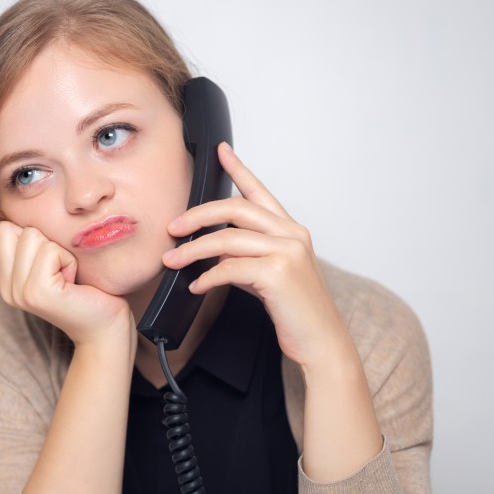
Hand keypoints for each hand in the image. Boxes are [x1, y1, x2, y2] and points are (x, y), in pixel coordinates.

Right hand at [0, 221, 132, 346]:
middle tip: (59, 269)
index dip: (28, 237)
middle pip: (8, 228)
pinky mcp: (37, 292)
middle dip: (42, 240)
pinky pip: (50, 249)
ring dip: (58, 250)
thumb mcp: (49, 261)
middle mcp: (6, 288)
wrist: (105, 325)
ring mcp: (18, 292)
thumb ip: (25, 244)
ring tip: (67, 276)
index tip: (48, 263)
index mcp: (4, 280)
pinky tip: (73, 281)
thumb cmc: (85, 289)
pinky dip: (68, 259)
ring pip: (30, 235)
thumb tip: (12, 218)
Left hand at [162, 143, 355, 367]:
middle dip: (198, 215)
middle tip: (172, 227)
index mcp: (291, 230)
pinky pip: (228, 268)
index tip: (221, 151)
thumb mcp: (269, 275)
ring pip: (226, 238)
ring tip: (172, 260)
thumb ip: (246, 256)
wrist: (321, 342)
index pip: (260, 192)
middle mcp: (292, 234)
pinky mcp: (277, 274)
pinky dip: (206, 276)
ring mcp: (287, 252)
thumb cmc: (295, 310)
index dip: (239, 169)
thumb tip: (213, 250)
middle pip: (236, 208)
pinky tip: (197, 286)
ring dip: (192, 250)